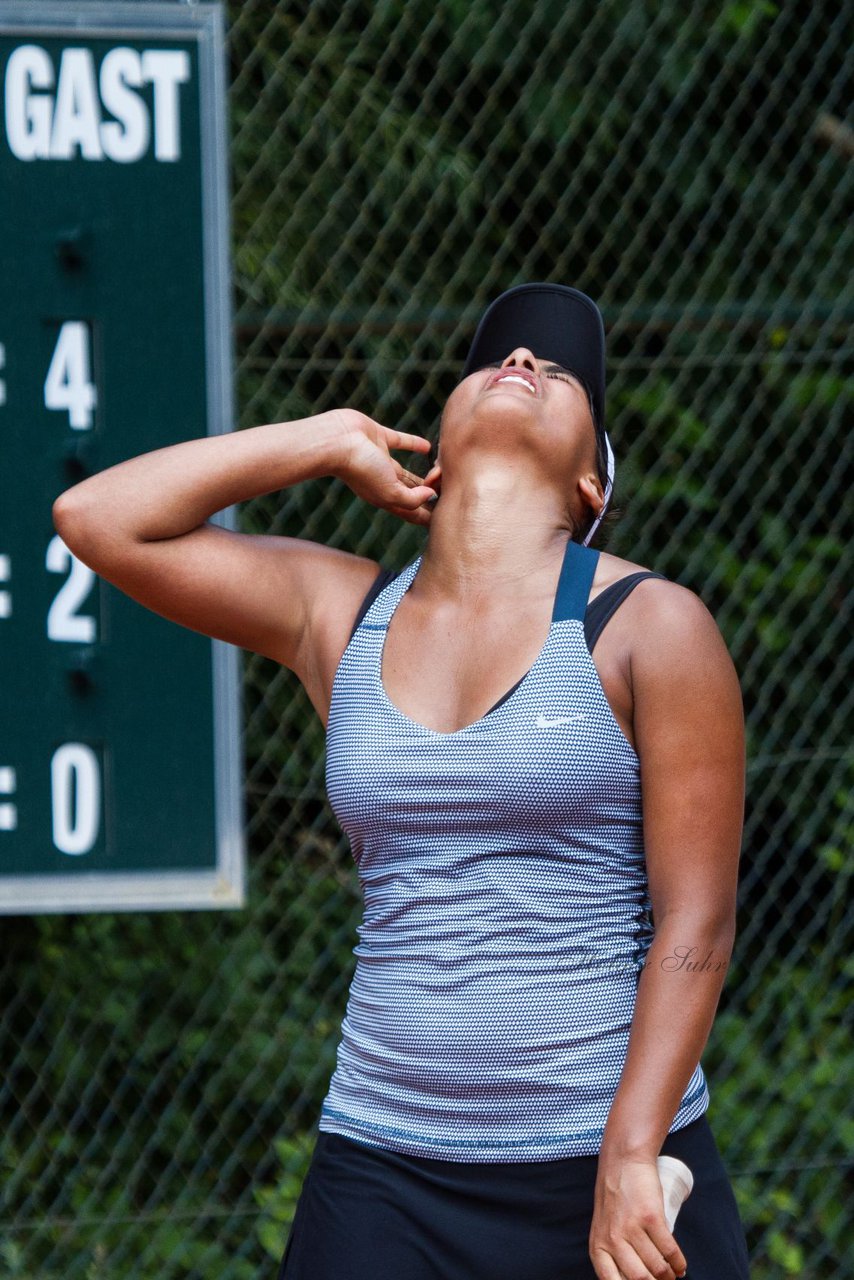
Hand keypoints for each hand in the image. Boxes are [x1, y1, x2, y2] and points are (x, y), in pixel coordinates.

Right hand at [334, 411, 439, 525]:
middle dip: (429, 497)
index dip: (428, 517)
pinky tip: (428, 447)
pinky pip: (402, 442)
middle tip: (451, 496)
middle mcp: (383, 482)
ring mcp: (381, 460)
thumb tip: (431, 496)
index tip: (447, 521)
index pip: (412, 512)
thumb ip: (413, 499)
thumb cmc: (361, 470)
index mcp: (385, 499)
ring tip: (441, 474)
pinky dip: (414, 444)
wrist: (337, 442)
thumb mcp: (391, 493)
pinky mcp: (379, 439)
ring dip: (424, 473)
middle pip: (412, 493)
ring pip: (408, 471)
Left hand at [589, 1156, 687, 1279]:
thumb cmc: (614, 1199)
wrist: (623, 1161)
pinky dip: (679, 1263)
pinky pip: (670, 1250)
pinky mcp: (650, 1217)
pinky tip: (680, 1266)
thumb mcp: (604, 1229)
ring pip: (658, 1268)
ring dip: (670, 1276)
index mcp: (598, 1248)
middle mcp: (612, 1240)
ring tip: (672, 1275)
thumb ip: (613, 1254)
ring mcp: (631, 1228)